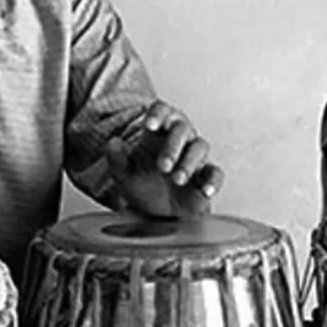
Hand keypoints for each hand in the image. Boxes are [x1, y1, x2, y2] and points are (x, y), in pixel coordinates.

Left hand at [105, 101, 223, 217]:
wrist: (157, 215)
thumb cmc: (143, 188)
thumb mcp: (124, 175)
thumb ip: (116, 159)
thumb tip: (112, 143)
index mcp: (157, 133)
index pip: (162, 111)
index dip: (158, 114)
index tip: (149, 125)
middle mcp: (179, 140)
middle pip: (182, 128)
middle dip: (173, 146)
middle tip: (163, 166)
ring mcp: (195, 157)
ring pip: (200, 146)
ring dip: (189, 162)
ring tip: (177, 179)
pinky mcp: (206, 177)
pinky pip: (215, 173)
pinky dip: (212, 180)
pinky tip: (205, 190)